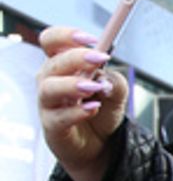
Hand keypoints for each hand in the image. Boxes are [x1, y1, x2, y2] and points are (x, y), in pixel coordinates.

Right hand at [37, 27, 129, 180]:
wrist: (100, 145)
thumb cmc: (101, 112)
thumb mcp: (116, 93)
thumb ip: (114, 80)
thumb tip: (104, 77)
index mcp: (63, 66)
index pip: (52, 41)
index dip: (66, 35)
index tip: (91, 39)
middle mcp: (50, 81)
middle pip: (53, 62)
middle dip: (76, 57)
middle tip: (99, 58)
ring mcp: (49, 104)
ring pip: (49, 88)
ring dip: (72, 84)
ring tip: (94, 87)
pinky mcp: (52, 126)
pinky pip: (58, 117)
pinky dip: (77, 112)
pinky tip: (93, 109)